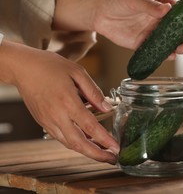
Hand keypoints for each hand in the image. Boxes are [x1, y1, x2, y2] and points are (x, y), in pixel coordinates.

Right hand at [0, 40, 118, 163]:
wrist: (23, 68)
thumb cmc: (50, 66)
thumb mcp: (77, 72)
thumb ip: (94, 91)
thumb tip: (107, 107)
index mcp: (68, 102)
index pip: (90, 127)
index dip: (105, 140)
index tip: (116, 148)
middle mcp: (57, 116)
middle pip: (79, 143)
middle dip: (97, 155)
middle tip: (112, 159)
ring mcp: (48, 121)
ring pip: (69, 143)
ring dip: (87, 151)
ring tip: (102, 153)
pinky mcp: (43, 122)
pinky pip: (61, 137)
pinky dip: (75, 143)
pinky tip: (86, 141)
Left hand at [53, 0, 182, 58]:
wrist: (97, 12)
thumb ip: (150, 5)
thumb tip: (167, 9)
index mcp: (159, 5)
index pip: (179, 12)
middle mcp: (158, 19)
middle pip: (177, 28)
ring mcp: (151, 32)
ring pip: (169, 41)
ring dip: (178, 45)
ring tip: (182, 48)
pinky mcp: (142, 43)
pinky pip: (156, 50)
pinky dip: (164, 54)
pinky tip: (170, 56)